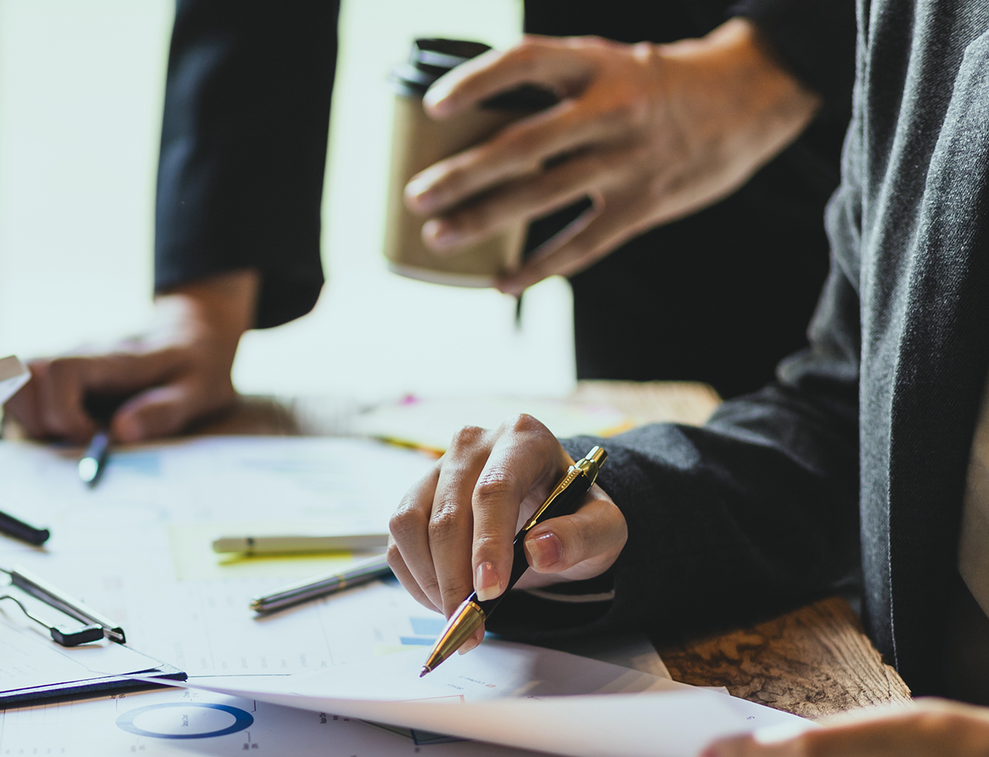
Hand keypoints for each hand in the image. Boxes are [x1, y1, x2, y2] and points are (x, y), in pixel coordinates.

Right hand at [4, 270, 255, 442]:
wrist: (191, 333)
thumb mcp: (200, 392)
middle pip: (25, 377)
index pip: (60, 370)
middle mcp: (79, 356)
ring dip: (30, 420)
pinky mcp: (58, 376)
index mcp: (113, 359)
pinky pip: (22, 393)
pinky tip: (64, 432)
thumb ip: (163, 411)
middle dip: (40, 421)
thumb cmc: (197, 366)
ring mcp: (65, 364)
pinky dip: (31, 419)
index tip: (91, 439)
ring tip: (69, 438)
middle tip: (77, 442)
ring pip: (15, 384)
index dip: (62, 413)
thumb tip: (120, 432)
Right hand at [386, 415, 626, 651]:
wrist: (552, 516)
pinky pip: (398, 541)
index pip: (494, 490)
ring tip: (458, 614)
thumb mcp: (605, 529)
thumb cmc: (575, 517)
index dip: (487, 543)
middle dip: (454, 577)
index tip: (489, 591)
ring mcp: (436, 468)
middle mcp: (472, 444)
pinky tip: (443, 598)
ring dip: (429, 579)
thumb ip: (583, 537)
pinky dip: (415, 578)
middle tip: (470, 622)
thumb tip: (540, 551)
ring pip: (410, 525)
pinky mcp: (413, 496)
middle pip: (447, 513)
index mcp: (523, 439)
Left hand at [403, 19, 820, 294]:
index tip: (434, 105)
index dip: (477, 81)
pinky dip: (540, 267)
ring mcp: (630, 159)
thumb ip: (557, 87)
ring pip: (543, 196)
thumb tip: (478, 119)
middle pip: (523, 145)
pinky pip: (584, 244)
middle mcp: (611, 109)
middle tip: (416, 195)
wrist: (753, 98)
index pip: (526, 62)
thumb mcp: (611, 63)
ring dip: (483, 220)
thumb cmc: (659, 83)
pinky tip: (502, 282)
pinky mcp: (647, 203)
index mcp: (597, 64)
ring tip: (438, 237)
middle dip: (463, 174)